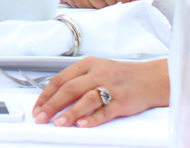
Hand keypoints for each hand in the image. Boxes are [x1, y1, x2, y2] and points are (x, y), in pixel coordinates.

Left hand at [33, 58, 168, 127]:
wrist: (152, 78)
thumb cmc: (122, 76)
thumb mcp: (97, 69)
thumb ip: (78, 80)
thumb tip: (54, 96)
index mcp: (88, 64)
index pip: (61, 79)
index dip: (46, 95)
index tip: (37, 107)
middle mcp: (98, 74)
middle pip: (70, 89)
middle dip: (52, 105)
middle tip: (41, 117)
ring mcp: (111, 87)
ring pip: (86, 99)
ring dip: (70, 112)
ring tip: (58, 123)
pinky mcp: (123, 101)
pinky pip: (105, 111)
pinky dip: (92, 118)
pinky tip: (82, 124)